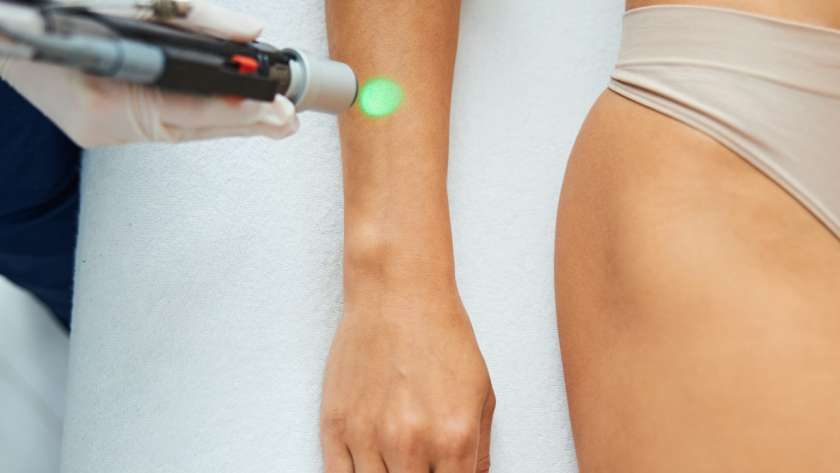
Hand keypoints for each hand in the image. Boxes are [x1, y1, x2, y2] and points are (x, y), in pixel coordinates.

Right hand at [0, 0, 297, 146]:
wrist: (1, 34)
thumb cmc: (59, 11)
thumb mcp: (127, 3)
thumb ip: (192, 18)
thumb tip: (248, 29)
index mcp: (104, 96)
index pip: (188, 108)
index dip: (236, 109)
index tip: (276, 110)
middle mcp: (102, 123)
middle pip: (191, 126)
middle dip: (244, 122)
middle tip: (289, 122)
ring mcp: (99, 130)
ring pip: (178, 128)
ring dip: (224, 122)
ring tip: (270, 120)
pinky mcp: (98, 128)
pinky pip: (158, 123)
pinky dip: (194, 116)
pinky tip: (224, 113)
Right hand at [320, 282, 494, 472]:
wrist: (398, 293)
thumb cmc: (442, 336)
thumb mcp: (482, 393)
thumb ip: (478, 450)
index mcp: (454, 438)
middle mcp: (411, 443)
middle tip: (422, 465)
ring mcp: (368, 436)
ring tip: (398, 461)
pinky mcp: (336, 424)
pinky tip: (370, 466)